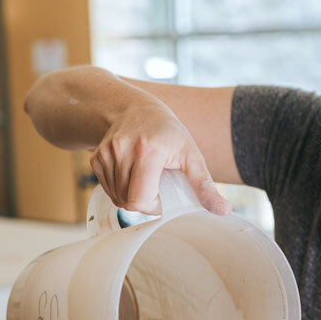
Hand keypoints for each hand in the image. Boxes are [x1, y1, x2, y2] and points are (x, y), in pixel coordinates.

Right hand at [89, 95, 231, 215]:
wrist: (136, 109)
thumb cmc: (168, 133)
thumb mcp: (192, 155)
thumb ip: (205, 185)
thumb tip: (224, 210)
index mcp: (147, 150)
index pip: (140, 199)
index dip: (153, 205)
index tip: (164, 194)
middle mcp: (122, 149)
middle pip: (128, 201)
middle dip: (144, 201)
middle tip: (156, 185)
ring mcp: (106, 153)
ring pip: (117, 198)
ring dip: (132, 196)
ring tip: (144, 178)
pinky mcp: (96, 157)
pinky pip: (107, 190)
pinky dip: (120, 189)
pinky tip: (131, 174)